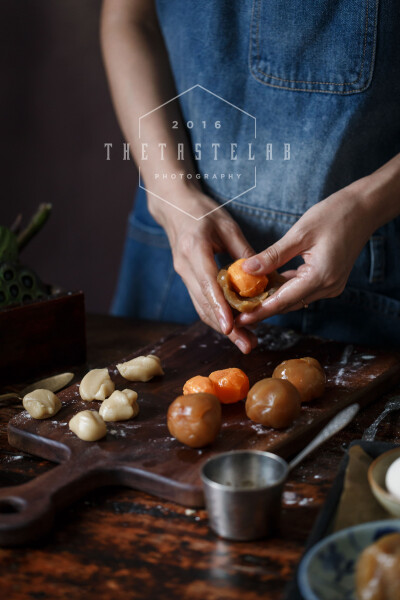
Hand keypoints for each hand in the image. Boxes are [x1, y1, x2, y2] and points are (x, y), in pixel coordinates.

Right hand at [148, 184, 257, 352]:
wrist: (174, 206)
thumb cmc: (203, 211)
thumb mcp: (227, 226)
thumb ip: (244, 252)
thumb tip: (264, 278)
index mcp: (195, 250)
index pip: (208, 284)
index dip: (219, 308)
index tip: (231, 327)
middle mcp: (185, 267)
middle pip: (205, 304)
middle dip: (226, 327)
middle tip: (247, 344)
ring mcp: (183, 274)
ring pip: (201, 307)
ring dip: (222, 327)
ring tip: (245, 342)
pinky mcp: (187, 278)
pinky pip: (201, 302)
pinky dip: (217, 315)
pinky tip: (234, 326)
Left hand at [236, 183, 376, 326]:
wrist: (364, 209)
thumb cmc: (334, 215)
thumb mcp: (300, 234)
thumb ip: (273, 255)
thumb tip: (247, 270)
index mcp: (320, 277)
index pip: (283, 301)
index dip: (259, 312)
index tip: (240, 319)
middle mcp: (328, 287)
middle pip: (288, 304)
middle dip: (263, 309)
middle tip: (237, 312)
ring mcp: (331, 286)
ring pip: (295, 298)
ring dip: (273, 298)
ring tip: (248, 299)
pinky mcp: (330, 280)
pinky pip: (303, 289)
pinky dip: (286, 288)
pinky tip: (269, 284)